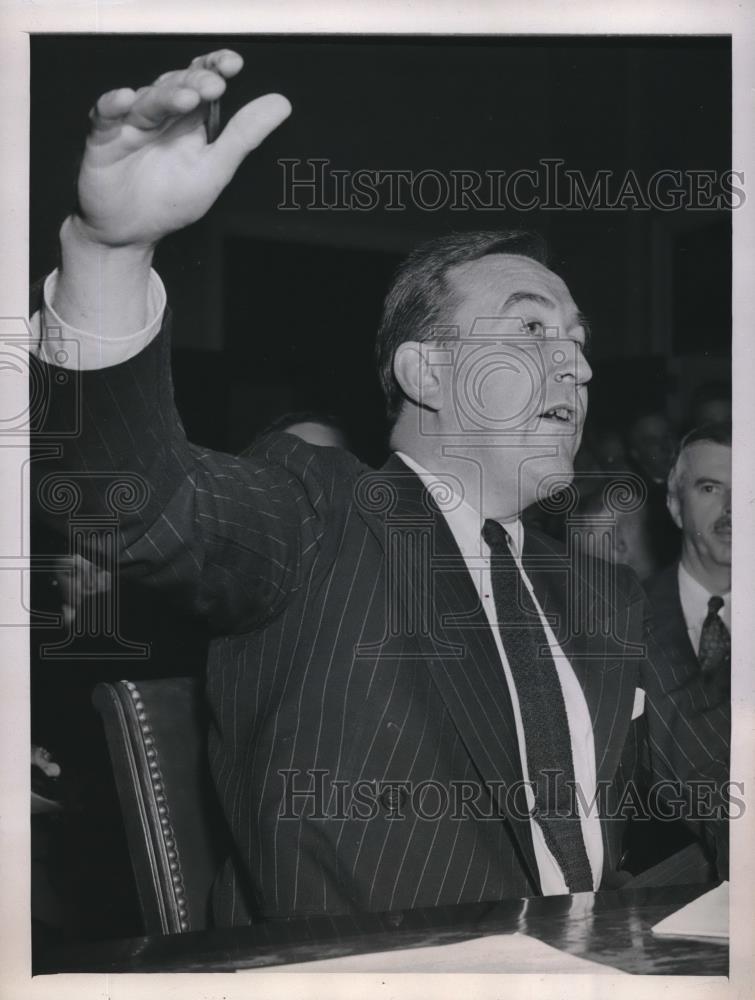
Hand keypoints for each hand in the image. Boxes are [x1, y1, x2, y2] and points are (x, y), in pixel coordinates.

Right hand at [75, 49, 290, 247]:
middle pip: (176, 85)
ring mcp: (131, 124)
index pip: (202, 82)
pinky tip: (126, 100)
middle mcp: (160, 115)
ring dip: (165, 95)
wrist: (130, 233)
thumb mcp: (214, 169)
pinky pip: (104, 115)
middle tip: (214, 86)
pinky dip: (113, 105)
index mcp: (189, 120)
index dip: (215, 68)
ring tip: (187, 98)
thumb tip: (280, 104)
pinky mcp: (103, 138)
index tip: (233, 65)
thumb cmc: (171, 201)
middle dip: (194, 82)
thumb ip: (243, 137)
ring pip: (147, 99)